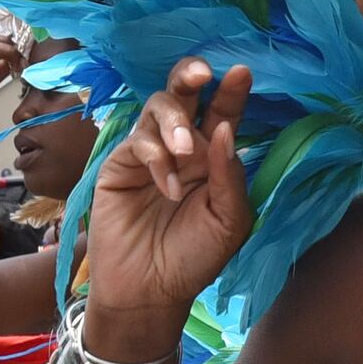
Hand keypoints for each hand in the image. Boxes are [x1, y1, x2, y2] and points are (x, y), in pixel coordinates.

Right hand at [84, 58, 254, 334]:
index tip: (242, 71)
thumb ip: (229, 175)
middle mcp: (181, 147)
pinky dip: (156, 156)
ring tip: (185, 152)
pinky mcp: (120, 164)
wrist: (149, 292)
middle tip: (203, 73)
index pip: (222, 114)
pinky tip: (167, 186)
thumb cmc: (194, 258)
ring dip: (174, 122)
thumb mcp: (228, 221)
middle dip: (191, 76)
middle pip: (183, 94)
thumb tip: (225, 128)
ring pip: (157, 108)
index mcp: (213, 157)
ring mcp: (149, 153)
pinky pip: (137, 141)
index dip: (231, 92)